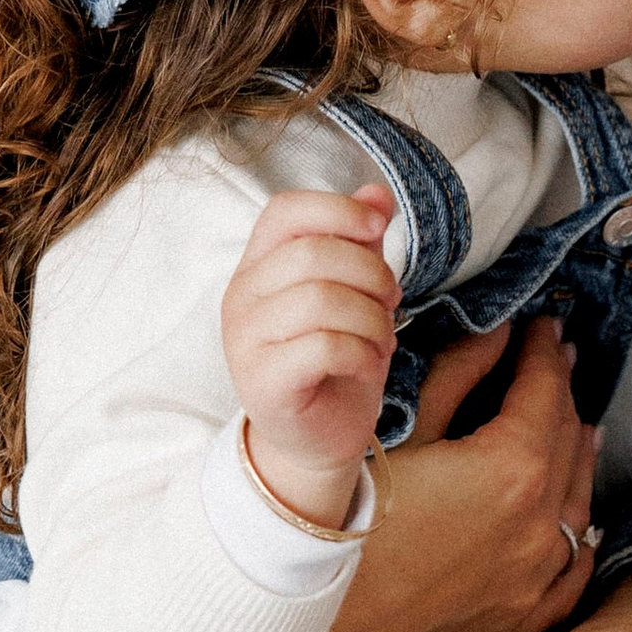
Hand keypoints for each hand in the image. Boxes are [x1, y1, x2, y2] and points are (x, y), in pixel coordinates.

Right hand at [222, 183, 396, 522]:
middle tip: (390, 303)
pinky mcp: (263, 382)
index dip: (338, 210)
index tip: (378, 229)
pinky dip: (362, 354)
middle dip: (370, 275)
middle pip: (313, 254)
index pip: (285, 211)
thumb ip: (358, 242)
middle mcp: (242, 297)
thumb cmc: (334, 360)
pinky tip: (366, 366)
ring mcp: (245, 341)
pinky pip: (324, 347)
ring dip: (372, 320)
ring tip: (380, 340)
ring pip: (323, 300)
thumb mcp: (354, 293)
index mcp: (259, 265)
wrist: (316, 438)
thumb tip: (377, 192)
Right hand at [310, 317, 599, 631]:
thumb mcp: (393, 433)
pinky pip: (571, 575)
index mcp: (512, 472)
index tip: (543, 328)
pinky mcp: (517, 625)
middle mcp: (538, 529)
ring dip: (576, 459)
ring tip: (575, 427)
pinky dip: (577, 539)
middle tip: (554, 363)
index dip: (543, 353)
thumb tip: (499, 331)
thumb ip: (456, 374)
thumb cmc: (338, 520)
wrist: (305, 621)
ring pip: (578, 505)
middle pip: (567, 443)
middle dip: (560, 396)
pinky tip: (576, 523)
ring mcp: (533, 584)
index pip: (545, 394)